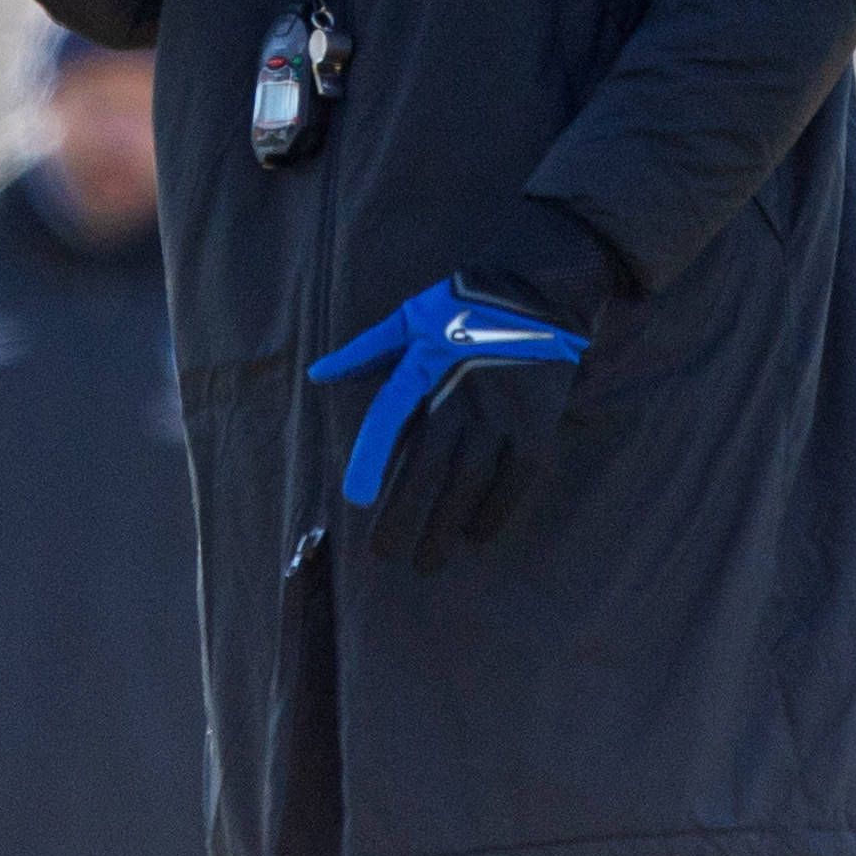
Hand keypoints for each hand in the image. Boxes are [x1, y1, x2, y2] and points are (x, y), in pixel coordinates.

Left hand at [308, 279, 588, 574]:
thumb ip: (365, 352)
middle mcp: (461, 397)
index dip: (373, 459)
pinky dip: (495, 510)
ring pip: (469, 482)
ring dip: (446, 526)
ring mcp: (502, 415)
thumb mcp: (408, 319)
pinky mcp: (536, 426)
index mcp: (423, 368)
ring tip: (426, 563)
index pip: (390, 419)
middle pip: (428, 467)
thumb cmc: (461, 307)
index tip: (356, 500)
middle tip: (384, 555)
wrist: (537, 292)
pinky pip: (515, 479)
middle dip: (405, 516)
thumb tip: (318, 375)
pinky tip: (476, 537)